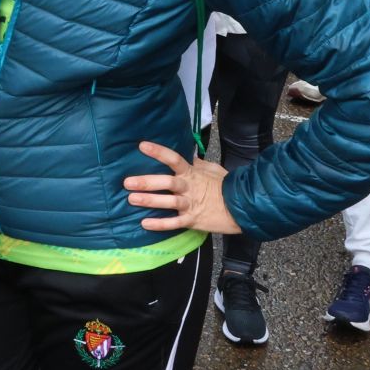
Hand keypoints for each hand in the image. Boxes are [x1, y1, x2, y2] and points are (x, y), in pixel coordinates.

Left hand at [124, 141, 239, 233]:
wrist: (242, 208)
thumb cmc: (226, 186)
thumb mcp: (213, 170)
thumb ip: (198, 163)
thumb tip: (188, 154)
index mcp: (192, 173)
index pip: (174, 159)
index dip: (158, 152)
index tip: (142, 146)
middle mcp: (189, 187)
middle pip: (167, 182)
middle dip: (147, 182)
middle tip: (127, 182)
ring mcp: (191, 204)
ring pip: (168, 202)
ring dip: (150, 200)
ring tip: (132, 199)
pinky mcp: (192, 220)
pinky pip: (174, 223)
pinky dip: (160, 224)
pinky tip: (145, 223)